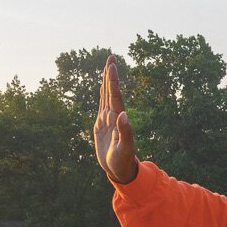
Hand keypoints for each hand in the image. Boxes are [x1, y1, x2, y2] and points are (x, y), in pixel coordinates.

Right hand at [93, 55, 138, 183]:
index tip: (112, 65)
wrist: (120, 170)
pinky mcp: (102, 125)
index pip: (115, 95)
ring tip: (107, 66)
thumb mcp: (125, 148)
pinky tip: (102, 87)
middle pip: (111, 91)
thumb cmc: (123, 161)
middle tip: (111, 57)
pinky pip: (101, 105)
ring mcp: (108, 119)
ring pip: (106, 96)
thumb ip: (125, 132)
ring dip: (106, 81)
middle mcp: (114, 115)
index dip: (113, 80)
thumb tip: (124, 114)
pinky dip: (102, 94)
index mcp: (119, 118)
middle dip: (110, 74)